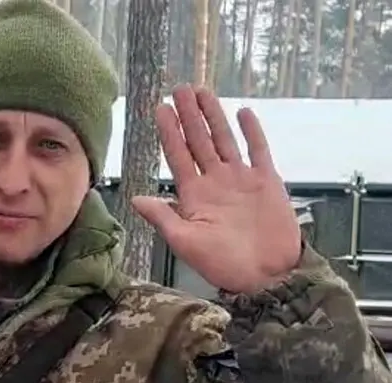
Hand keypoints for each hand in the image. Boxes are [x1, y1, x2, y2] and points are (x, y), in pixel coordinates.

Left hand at [131, 84, 300, 294]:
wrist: (266, 276)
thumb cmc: (223, 264)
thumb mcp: (185, 241)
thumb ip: (162, 216)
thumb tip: (134, 198)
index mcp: (194, 195)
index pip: (178, 156)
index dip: (169, 132)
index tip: (160, 108)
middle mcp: (215, 182)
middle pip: (199, 141)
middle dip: (189, 115)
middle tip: (179, 89)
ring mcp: (241, 180)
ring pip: (225, 140)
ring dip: (214, 116)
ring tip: (203, 92)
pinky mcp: (266, 182)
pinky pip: (258, 151)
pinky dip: (251, 132)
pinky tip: (243, 112)